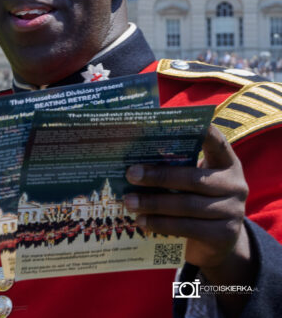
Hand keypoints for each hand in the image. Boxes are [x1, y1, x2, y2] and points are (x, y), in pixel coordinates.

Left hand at [124, 125, 250, 271]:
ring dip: (154, 203)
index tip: (184, 122)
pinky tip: (142, 221)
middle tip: (130, 174)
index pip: (217, 143)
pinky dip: (161, 224)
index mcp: (226, 164)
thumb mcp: (191, 180)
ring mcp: (233, 211)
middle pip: (194, 179)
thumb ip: (174, 168)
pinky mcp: (225, 235)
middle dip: (159, 176)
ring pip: (188, 205)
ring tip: (129, 201)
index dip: (204, 132)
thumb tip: (133, 160)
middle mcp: (235, 185)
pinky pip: (188, 228)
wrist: (216, 241)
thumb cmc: (194, 200)